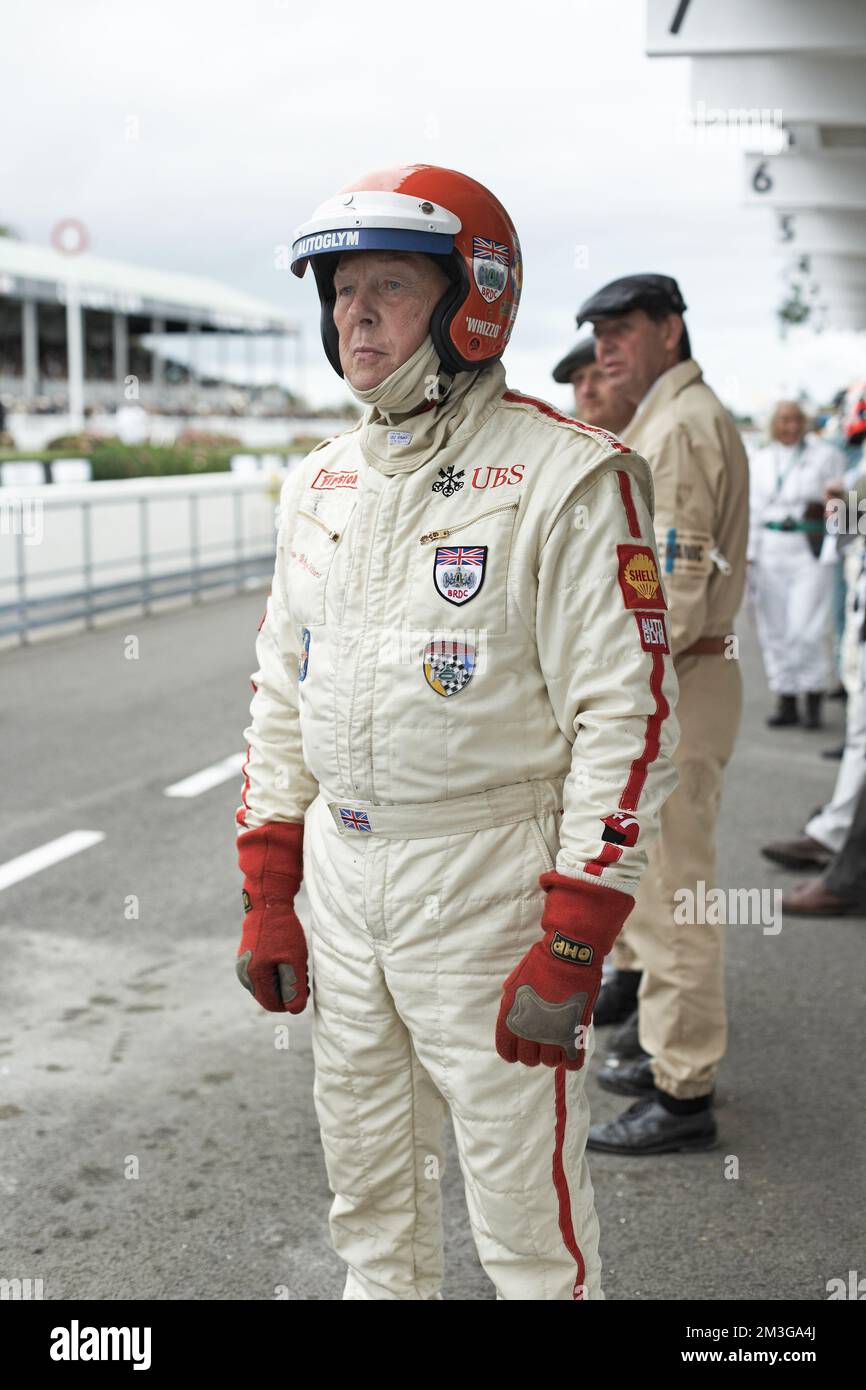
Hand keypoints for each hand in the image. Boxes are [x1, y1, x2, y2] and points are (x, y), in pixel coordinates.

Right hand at [235, 821, 307, 1013]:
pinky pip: (262, 973)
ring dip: (282, 981)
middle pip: (268, 996)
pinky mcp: (246, 956)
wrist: (268, 902)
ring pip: (266, 984)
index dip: (290, 1002)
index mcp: (254, 976)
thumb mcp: (294, 959)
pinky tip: (287, 958)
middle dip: (287, 990)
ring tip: (296, 964)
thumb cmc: (282, 930)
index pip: (272, 1004)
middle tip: (302, 975)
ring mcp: (243, 965)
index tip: (303, 988)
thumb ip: (294, 986)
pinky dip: (276, 971)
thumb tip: (295, 1010)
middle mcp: (244, 974)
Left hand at [495, 871, 632, 1070]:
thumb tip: (514, 1023)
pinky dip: (572, 1059)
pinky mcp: (574, 1033)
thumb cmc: (541, 964)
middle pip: (529, 1060)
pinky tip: (573, 1048)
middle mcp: (528, 1031)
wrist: (567, 954)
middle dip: (535, 1052)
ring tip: (559, 1039)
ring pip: (550, 1062)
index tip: (522, 1047)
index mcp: (510, 1018)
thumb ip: (512, 1007)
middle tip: (544, 1039)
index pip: (507, 1052)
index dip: (514, 1052)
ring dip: (554, 1053)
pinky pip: (572, 1062)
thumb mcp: (515, 985)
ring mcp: (551, 1034)